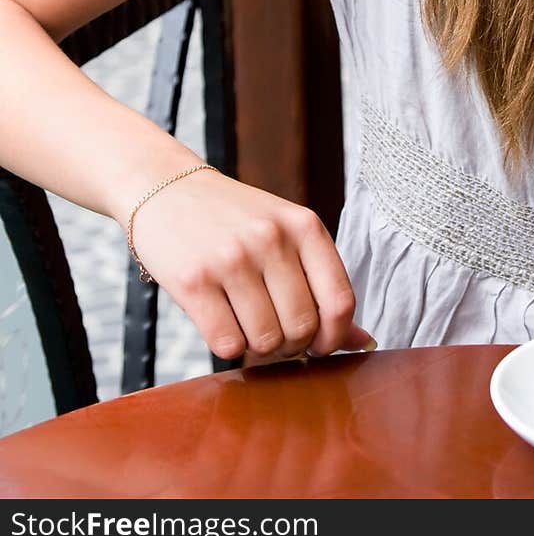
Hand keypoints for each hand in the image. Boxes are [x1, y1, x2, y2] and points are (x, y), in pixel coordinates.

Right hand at [126, 167, 373, 360]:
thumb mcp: (285, 234)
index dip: (335, 337)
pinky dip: (227, 345)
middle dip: (291, 346)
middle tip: (273, 333)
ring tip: (246, 323)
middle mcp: (272, 238)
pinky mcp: (193, 281)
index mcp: (304, 225)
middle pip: (302, 328)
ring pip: (266, 341)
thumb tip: (363, 343)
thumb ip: (322, 283)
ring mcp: (232, 258)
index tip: (319, 345)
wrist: (167, 188)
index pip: (340, 301)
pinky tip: (220, 320)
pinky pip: (227, 344)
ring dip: (257, 347)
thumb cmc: (235, 220)